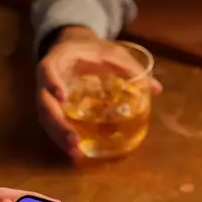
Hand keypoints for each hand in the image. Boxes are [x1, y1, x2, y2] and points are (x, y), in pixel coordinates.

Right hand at [37, 26, 163, 160]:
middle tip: (74, 140)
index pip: (47, 69)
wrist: (73, 47)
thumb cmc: (92, 49)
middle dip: (57, 123)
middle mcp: (47, 80)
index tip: (62, 96)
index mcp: (58, 60)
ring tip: (75, 153)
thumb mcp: (111, 52)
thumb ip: (131, 68)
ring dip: (59, 137)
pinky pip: (52, 125)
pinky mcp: (53, 109)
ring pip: (46, 119)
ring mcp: (48, 96)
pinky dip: (62, 139)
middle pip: (44, 103)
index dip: (52, 82)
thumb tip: (157, 89)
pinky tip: (76, 153)